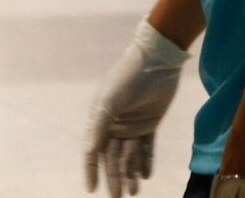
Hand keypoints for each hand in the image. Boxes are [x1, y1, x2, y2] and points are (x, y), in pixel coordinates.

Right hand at [85, 19, 189, 195]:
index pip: (93, 150)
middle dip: (114, 178)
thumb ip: (98, 126)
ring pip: (129, 155)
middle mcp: (114, 124)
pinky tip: (145, 176)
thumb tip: (88, 151)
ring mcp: (132, 124)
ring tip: (134, 192)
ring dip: (130, 174)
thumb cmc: (128, 76)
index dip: (91, 170)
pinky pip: (146, 147)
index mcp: (100, 118)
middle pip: (113, 157)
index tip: (91, 190)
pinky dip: (145, 162)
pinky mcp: (150, 123)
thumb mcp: (110, 100)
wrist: (157, 59)